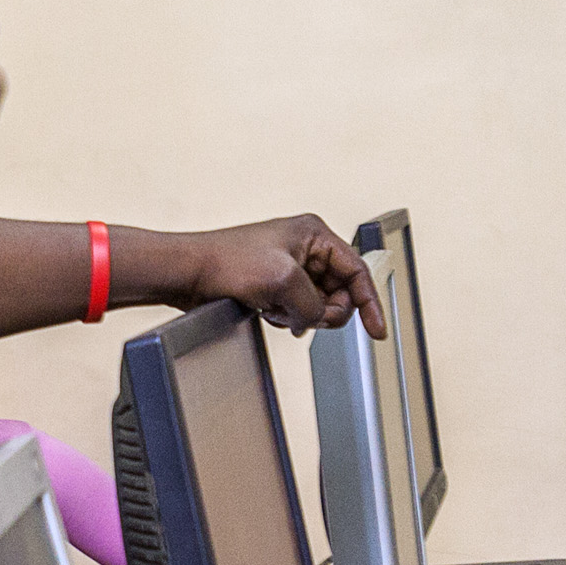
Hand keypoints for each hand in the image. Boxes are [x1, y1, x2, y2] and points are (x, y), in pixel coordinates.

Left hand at [169, 216, 384, 337]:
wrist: (188, 272)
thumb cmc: (226, 262)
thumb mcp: (283, 281)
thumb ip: (314, 304)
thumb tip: (318, 319)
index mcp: (314, 233)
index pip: (357, 271)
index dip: (370, 303)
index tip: (377, 331)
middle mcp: (305, 248)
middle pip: (339, 292)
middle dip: (323, 310)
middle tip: (302, 315)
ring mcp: (289, 267)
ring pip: (317, 305)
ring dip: (299, 314)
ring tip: (274, 308)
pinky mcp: (274, 285)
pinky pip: (297, 310)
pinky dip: (285, 317)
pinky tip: (266, 312)